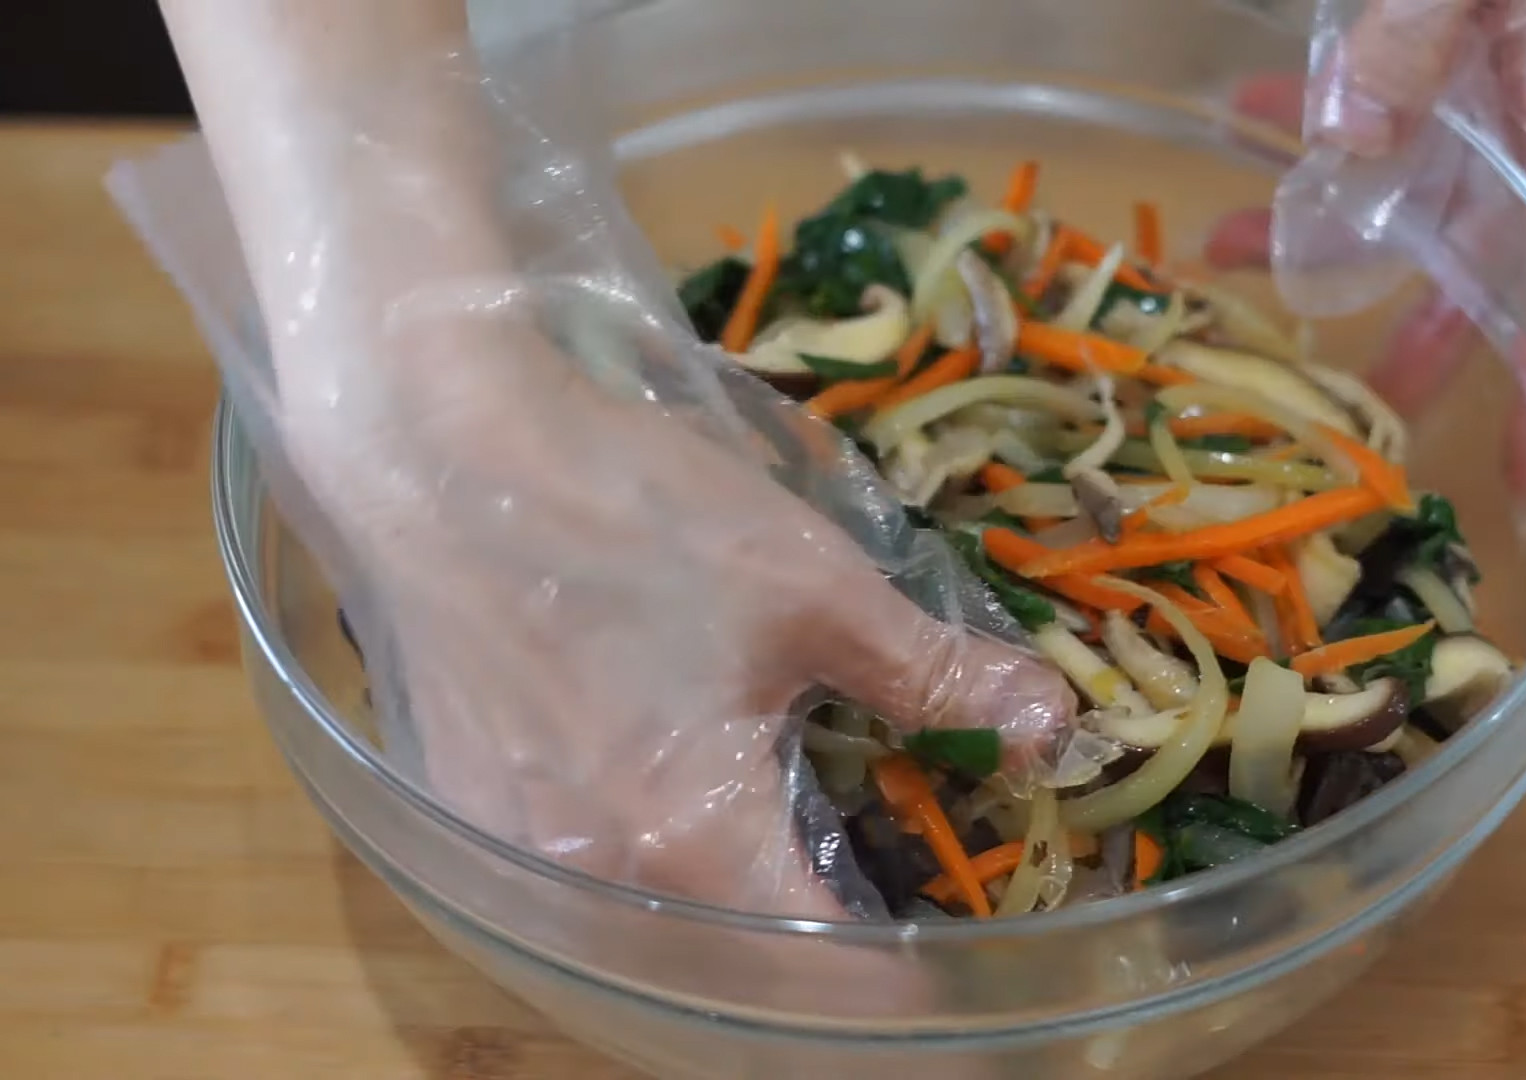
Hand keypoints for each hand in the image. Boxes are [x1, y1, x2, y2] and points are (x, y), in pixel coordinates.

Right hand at [294, 311, 1074, 920]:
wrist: (433, 447)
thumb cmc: (631, 513)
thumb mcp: (812, 587)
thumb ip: (933, 677)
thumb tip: (1051, 728)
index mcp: (696, 847)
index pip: (830, 986)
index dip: (910, 985)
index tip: (963, 953)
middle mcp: (602, 892)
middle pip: (741, 983)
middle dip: (831, 960)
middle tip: (895, 907)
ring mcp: (522, 865)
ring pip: (663, 948)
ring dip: (746, 930)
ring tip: (809, 868)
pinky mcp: (475, 822)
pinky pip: (592, 897)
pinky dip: (664, 888)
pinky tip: (694, 817)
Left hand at [1207, 0, 1525, 491]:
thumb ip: (1413, 47)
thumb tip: (1341, 147)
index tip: (1517, 475)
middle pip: (1489, 267)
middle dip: (1410, 337)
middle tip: (1340, 405)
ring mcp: (1517, 98)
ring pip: (1424, 197)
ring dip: (1326, 227)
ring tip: (1224, 256)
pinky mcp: (1474, 61)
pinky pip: (1401, 117)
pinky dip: (1322, 121)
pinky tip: (1244, 112)